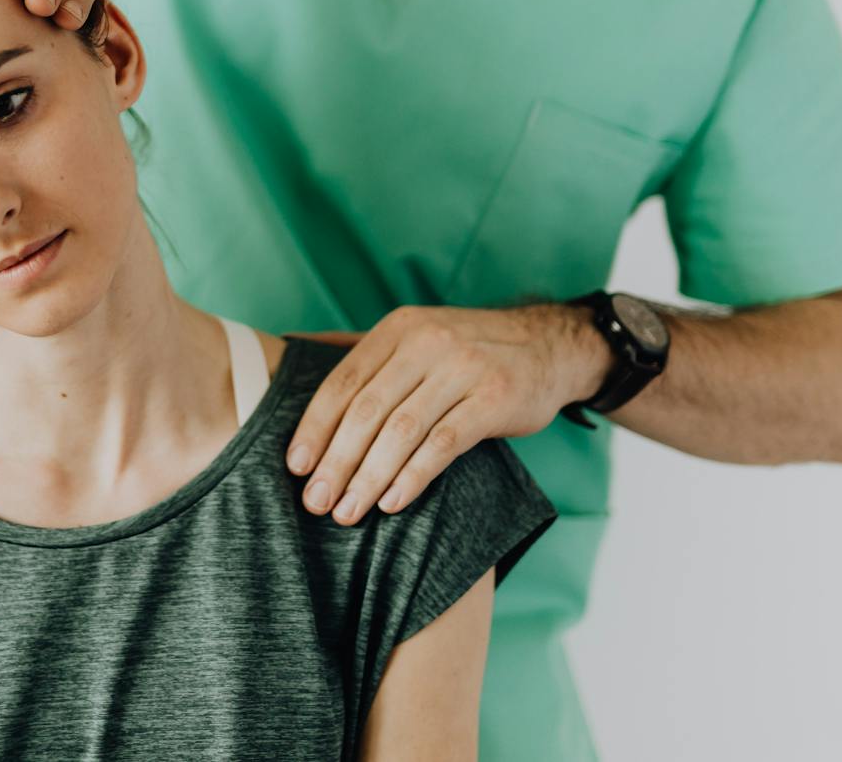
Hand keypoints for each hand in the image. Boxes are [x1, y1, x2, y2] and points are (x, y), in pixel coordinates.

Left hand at [285, 304, 607, 524]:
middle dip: (336, 462)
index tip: (296, 467)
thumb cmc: (469, 349)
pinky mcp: (494, 398)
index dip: (315, 427)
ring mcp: (463, 369)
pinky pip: (443, 444)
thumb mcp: (416, 333)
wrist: (551, 345)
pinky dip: (413, 476)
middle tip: (317, 503)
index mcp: (398, 329)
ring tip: (347, 512)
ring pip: (401, 431)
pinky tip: (392, 502)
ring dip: (368, 477)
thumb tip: (291, 348)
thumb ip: (361, 347)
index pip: (343, 382)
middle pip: (366, 410)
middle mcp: (426, 343)